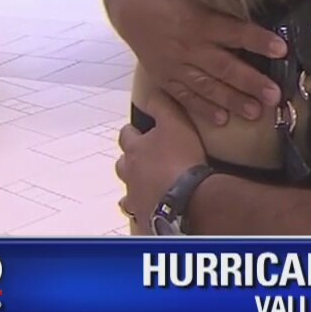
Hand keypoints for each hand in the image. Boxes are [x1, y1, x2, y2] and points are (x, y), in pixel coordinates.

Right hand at [109, 0, 285, 125]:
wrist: (128, 7)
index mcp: (201, 21)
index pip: (235, 32)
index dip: (258, 40)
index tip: (281, 49)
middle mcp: (190, 46)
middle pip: (225, 67)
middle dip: (251, 82)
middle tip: (274, 95)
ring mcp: (176, 65)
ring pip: (207, 86)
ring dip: (232, 100)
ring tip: (255, 112)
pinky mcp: (165, 78)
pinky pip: (185, 96)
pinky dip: (202, 108)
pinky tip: (221, 119)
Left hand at [115, 92, 209, 233]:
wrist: (187, 200)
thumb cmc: (181, 159)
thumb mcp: (176, 123)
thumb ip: (162, 106)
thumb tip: (153, 92)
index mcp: (135, 149)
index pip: (127, 135)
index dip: (134, 132)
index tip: (141, 131)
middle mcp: (129, 174)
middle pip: (123, 165)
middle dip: (131, 161)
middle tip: (147, 160)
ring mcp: (134, 198)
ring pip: (128, 192)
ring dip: (137, 188)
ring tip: (151, 188)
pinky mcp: (144, 219)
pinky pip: (139, 216)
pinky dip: (145, 211)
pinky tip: (155, 211)